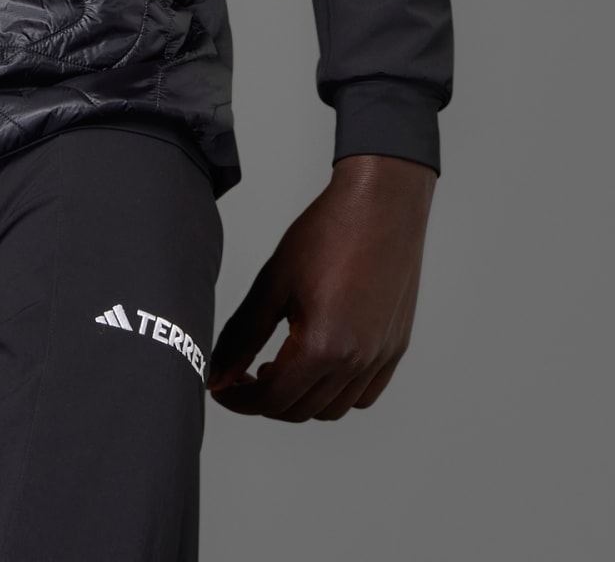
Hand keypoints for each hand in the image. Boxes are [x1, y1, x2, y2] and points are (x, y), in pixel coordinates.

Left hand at [205, 153, 435, 421]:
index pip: (271, 399)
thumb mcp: (273, 282)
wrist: (381, 204)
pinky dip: (335, 392)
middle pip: (300, 410)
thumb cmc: (329, 233)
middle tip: (242, 376)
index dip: (239, 399)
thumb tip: (219, 371)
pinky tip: (317, 364)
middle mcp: (355, 362)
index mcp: (322, 347)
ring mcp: (380, 358)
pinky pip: (362, 394)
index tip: (221, 388)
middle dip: (265, 400)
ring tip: (279, 368)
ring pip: (332, 409)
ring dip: (300, 399)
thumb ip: (243, 334)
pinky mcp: (395, 348)